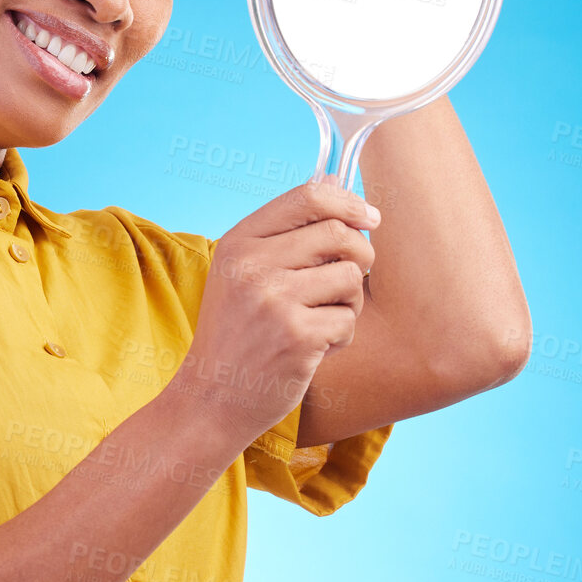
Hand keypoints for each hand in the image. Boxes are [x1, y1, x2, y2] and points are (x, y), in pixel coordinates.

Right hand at [168, 177, 379, 446]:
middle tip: (348, 282)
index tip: (369, 219)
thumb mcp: (240, 273)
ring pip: (350, 277)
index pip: (308, 197)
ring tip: (324, 319)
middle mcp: (252, 265)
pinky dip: (341, 336)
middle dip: (359, 257)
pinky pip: (349, 319)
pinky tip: (315, 348)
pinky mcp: (297, 336)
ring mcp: (274, 300)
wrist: (212, 398)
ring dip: (350, 301)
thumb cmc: (236, 333)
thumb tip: (336, 184)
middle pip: (339, 234)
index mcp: (238, 242)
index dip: (349, 203)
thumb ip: (283, 234)